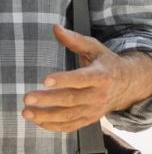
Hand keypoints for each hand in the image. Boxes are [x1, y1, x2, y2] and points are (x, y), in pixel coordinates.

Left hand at [22, 25, 151, 132]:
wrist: (126, 84)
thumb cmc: (105, 63)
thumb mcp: (94, 48)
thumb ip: (74, 40)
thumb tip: (55, 27)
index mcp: (101, 76)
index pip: (81, 79)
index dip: (64, 80)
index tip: (44, 80)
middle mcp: (98, 95)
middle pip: (71, 100)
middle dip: (48, 100)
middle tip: (27, 98)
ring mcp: (94, 110)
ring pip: (69, 116)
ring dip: (46, 116)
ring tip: (26, 112)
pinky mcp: (89, 119)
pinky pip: (71, 126)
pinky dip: (54, 126)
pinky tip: (37, 121)